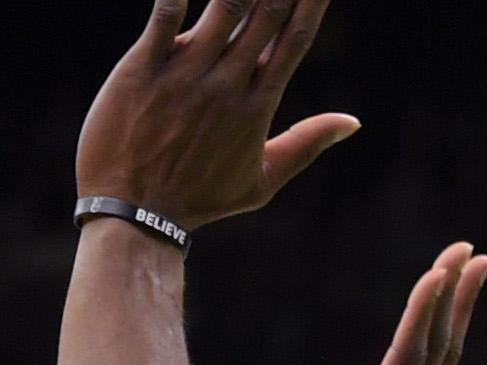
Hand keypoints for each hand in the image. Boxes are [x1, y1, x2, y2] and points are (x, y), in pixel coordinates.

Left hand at [76, 0, 356, 236]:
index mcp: (257, 104)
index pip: (295, 37)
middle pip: (268, 10)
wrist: (134, 220)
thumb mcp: (259, 183)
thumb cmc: (196, 201)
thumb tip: (352, 122)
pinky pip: (165, 13)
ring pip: (226, 4)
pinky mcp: (144, 68)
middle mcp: (226, 82)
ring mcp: (185, 73)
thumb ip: (304, 145)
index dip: (313, 1)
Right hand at [275, 242, 486, 364]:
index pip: (407, 356)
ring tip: (474, 265)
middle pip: (436, 346)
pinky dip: (446, 335)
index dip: (423, 312)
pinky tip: (448, 317)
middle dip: (451, 296)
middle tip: (466, 248)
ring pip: (443, 356)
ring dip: (459, 309)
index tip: (440, 269)